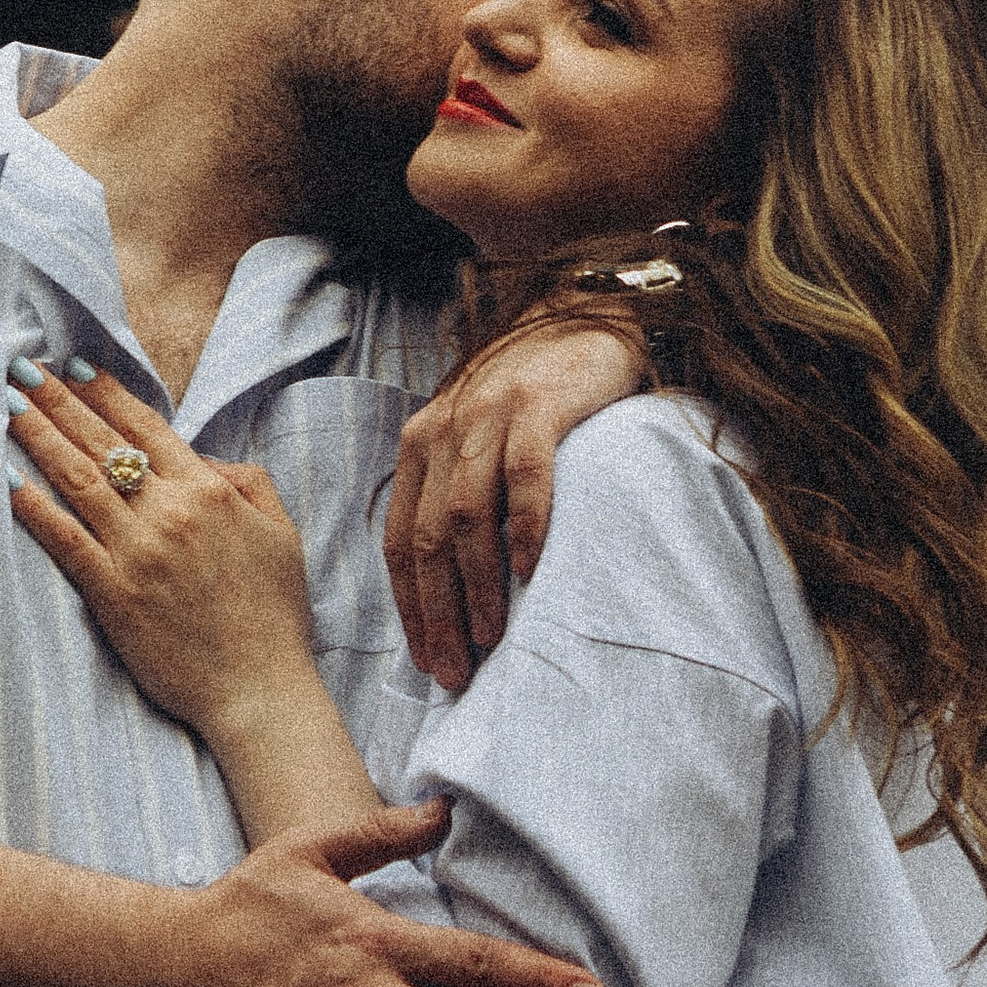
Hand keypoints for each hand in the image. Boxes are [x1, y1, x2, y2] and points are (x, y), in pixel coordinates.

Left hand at [8, 362, 316, 747]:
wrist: (259, 688)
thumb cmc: (275, 615)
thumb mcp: (281, 532)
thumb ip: (247, 482)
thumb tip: (202, 457)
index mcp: (209, 491)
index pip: (147, 427)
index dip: (107, 393)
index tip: (76, 366)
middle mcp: (169, 511)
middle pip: (102, 442)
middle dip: (58, 400)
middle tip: (22, 366)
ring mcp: (137, 551)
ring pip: (76, 479)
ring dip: (38, 435)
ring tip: (7, 402)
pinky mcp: (112, 593)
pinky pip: (62, 539)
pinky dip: (32, 506)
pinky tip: (6, 477)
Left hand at [385, 327, 642, 692]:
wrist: (587, 317)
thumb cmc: (535, 396)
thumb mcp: (478, 438)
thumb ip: (458, 493)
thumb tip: (453, 588)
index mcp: (420, 445)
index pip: (399, 540)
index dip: (409, 607)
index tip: (425, 661)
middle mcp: (444, 428)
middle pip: (428, 538)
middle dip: (437, 613)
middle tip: (454, 670)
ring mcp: (489, 414)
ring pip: (468, 515)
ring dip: (476, 584)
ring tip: (491, 637)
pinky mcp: (538, 403)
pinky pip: (524, 474)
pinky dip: (525, 525)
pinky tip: (531, 569)